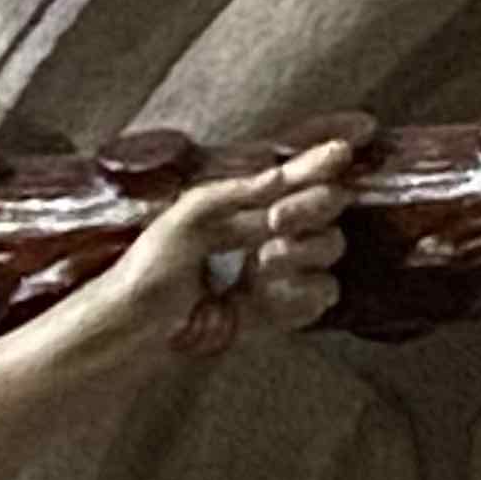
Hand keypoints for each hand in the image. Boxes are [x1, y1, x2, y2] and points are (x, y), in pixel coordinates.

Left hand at [80, 135, 354, 361]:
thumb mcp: (195, 213)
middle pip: (330, 204)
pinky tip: (270, 292)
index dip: (324, 161)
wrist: (139, 326)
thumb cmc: (153, 265)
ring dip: (303, 250)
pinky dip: (303, 290)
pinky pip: (322, 292)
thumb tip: (290, 172)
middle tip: (277, 220)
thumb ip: (247, 191)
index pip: (301, 172)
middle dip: (311, 206)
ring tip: (263, 262)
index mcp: (250, 198)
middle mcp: (274, 229)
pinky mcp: (285, 307)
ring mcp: (283, 268)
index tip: (340, 152)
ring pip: (330, 246)